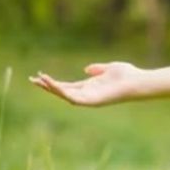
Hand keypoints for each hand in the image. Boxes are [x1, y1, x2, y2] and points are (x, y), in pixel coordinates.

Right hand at [29, 62, 143, 106]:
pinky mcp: (91, 101)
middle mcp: (87, 94)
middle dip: (47, 86)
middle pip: (62, 91)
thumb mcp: (109, 68)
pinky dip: (61, 91)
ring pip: (64, 95)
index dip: (53, 82)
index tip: (39, 76)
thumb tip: (87, 69)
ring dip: (51, 88)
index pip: (67, 86)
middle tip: (32, 79)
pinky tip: (51, 83)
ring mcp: (89, 98)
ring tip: (38, 80)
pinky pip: (72, 97)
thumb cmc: (127, 74)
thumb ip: (97, 69)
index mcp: (89, 87)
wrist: (138, 81)